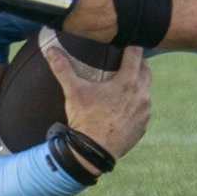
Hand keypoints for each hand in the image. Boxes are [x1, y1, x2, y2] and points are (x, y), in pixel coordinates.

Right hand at [44, 42, 150, 164]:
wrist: (92, 153)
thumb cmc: (85, 119)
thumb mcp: (73, 91)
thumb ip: (62, 68)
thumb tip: (50, 50)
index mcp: (128, 82)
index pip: (136, 53)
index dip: (131, 45)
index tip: (126, 42)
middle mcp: (142, 95)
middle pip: (145, 70)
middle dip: (137, 63)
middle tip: (125, 61)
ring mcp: (145, 112)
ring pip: (146, 90)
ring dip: (138, 84)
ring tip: (124, 84)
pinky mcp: (143, 126)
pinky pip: (143, 109)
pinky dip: (137, 104)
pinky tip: (124, 106)